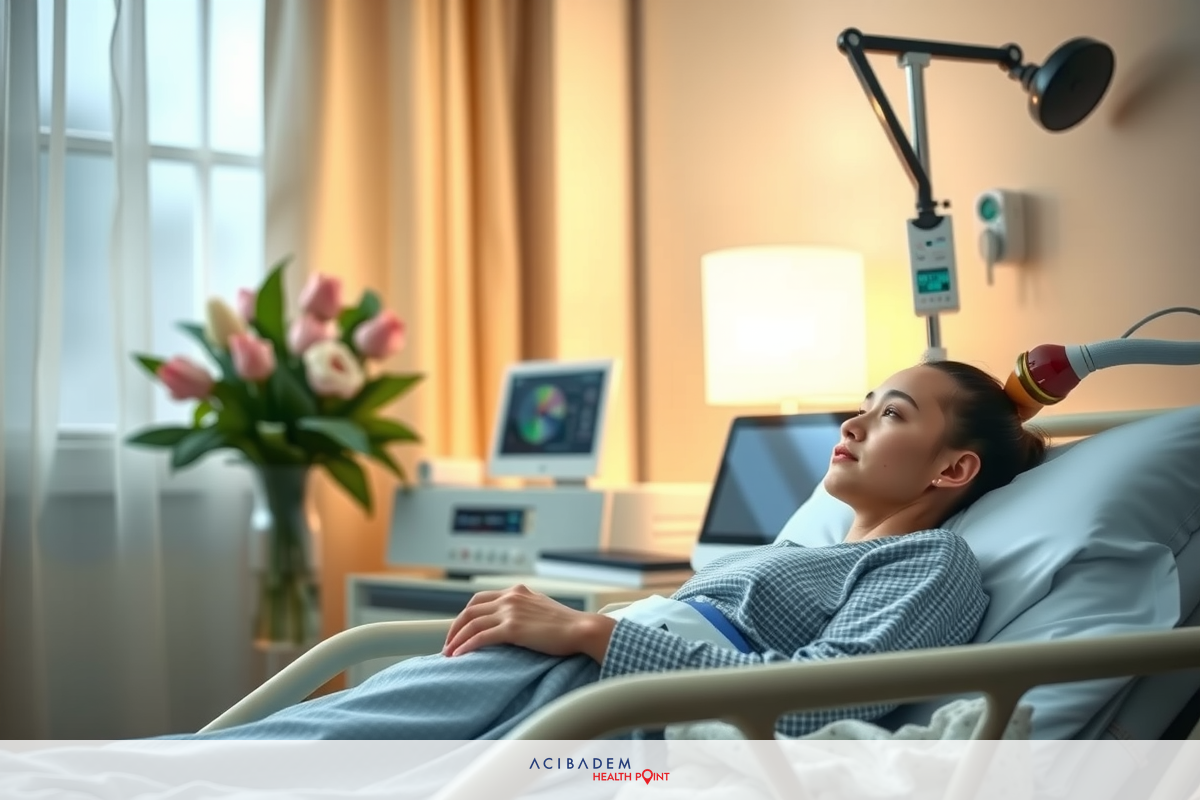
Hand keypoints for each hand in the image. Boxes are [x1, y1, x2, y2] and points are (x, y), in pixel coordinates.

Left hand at [442, 584, 615, 660]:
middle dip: (455, 628)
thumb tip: (514, 623)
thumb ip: (525, 610)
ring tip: (448, 654)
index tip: (459, 630)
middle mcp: (511, 597)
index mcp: (517, 591)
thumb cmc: (567, 625)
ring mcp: (511, 611)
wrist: (582, 629)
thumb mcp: (542, 609)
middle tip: (448, 645)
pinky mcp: (513, 628)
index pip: (480, 599)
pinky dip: (467, 646)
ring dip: (456, 639)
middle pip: (470, 610)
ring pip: (472, 623)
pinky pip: (481, 637)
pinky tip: (460, 656)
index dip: (465, 615)